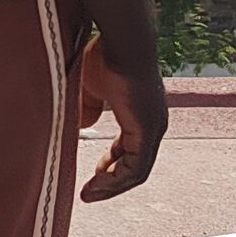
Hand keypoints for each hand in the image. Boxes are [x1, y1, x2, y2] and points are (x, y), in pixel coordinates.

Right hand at [77, 34, 167, 202]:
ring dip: (111, 186)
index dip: (110, 164)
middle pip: (134, 165)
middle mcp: (152, 124)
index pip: (129, 149)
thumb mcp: (91, 87)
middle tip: (89, 192)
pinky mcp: (148, 131)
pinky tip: (97, 185)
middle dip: (110, 181)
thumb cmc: (106, 55)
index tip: (92, 174)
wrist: (121, 41)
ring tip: (89, 195)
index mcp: (140, 113)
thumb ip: (88, 108)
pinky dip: (116, 180)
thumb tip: (83, 125)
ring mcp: (153, 128)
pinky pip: (136, 168)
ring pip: (136, 171)